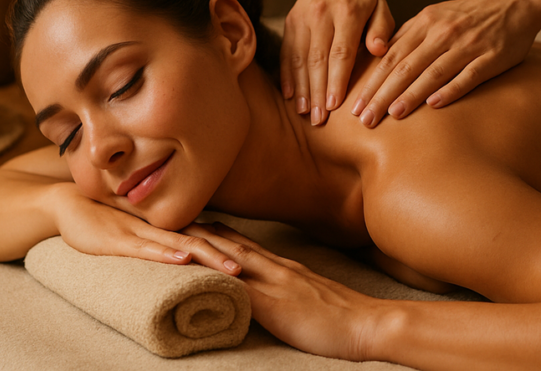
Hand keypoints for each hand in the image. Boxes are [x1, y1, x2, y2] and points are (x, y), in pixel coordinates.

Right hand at [49, 183, 240, 274]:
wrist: (69, 203)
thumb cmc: (106, 218)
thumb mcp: (140, 231)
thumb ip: (162, 240)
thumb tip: (188, 255)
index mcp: (167, 225)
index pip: (206, 236)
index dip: (229, 249)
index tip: (253, 263)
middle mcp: (159, 226)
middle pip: (202, 240)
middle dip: (227, 255)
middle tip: (253, 269)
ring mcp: (140, 232)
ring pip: (180, 245)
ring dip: (208, 257)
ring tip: (231, 269)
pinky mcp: (118, 240)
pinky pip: (145, 248)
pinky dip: (165, 254)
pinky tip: (182, 260)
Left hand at [183, 222, 386, 361]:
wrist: (369, 322)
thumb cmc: (346, 314)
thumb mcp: (312, 294)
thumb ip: (291, 289)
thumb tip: (272, 293)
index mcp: (285, 266)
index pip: (244, 242)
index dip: (217, 232)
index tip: (194, 222)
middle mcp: (277, 267)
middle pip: (231, 242)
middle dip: (200, 231)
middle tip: (171, 218)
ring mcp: (275, 282)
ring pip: (231, 257)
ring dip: (202, 245)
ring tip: (175, 234)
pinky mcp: (274, 304)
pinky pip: (238, 288)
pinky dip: (215, 277)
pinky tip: (194, 274)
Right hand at [281, 0, 394, 125]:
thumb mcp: (381, 4)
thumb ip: (382, 28)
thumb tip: (380, 51)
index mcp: (349, 10)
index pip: (341, 51)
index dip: (337, 80)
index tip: (335, 105)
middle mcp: (322, 13)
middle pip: (317, 59)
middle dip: (317, 91)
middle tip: (319, 120)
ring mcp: (303, 17)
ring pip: (299, 57)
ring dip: (301, 87)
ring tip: (304, 113)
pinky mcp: (291, 20)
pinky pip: (287, 51)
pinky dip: (287, 74)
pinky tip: (290, 95)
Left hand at [351, 0, 540, 126]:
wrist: (514, 0)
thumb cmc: (468, 14)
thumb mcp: (435, 16)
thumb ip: (409, 36)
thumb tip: (379, 59)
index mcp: (425, 23)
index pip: (390, 57)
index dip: (370, 82)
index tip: (353, 104)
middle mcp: (442, 34)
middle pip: (405, 67)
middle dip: (382, 94)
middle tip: (363, 118)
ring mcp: (467, 45)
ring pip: (432, 72)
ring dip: (410, 94)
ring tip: (391, 115)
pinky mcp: (490, 57)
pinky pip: (467, 75)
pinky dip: (450, 89)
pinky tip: (434, 105)